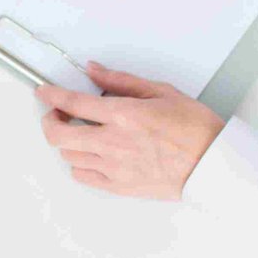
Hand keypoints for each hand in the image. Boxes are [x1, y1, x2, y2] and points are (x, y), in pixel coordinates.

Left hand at [36, 63, 223, 198]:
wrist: (213, 165)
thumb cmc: (195, 129)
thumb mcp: (161, 91)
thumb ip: (121, 80)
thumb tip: (94, 70)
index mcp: (124, 115)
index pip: (72, 102)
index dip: (51, 95)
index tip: (44, 92)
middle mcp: (114, 142)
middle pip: (58, 134)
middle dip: (50, 120)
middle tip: (57, 113)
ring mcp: (114, 167)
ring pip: (68, 155)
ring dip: (68, 140)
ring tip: (80, 131)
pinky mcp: (120, 186)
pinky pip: (83, 176)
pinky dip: (80, 163)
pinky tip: (91, 153)